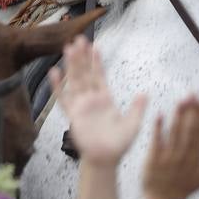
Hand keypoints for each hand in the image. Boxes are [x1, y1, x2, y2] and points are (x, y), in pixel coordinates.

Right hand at [49, 35, 147, 167]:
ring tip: (68, 48)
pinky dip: (58, 86)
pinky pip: (63, 99)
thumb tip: (144, 93)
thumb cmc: (118, 144)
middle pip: (85, 73)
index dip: (97, 62)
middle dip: (82, 57)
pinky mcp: (73, 115)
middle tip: (79, 39)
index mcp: (105, 99)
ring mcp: (81, 106)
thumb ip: (137, 109)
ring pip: (75, 81)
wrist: (105, 160)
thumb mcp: (133, 125)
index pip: (100, 76)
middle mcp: (91, 99)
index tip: (95, 46)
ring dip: (71, 65)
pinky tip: (54, 72)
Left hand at [141, 95, 198, 198]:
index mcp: (196, 158)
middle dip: (192, 110)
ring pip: (175, 133)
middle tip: (194, 93)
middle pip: (189, 129)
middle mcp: (183, 156)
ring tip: (182, 99)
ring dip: (178, 115)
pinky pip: (156, 141)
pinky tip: (160, 113)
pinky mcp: (153, 159)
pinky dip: (158, 128)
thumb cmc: (185, 188)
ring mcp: (168, 157)